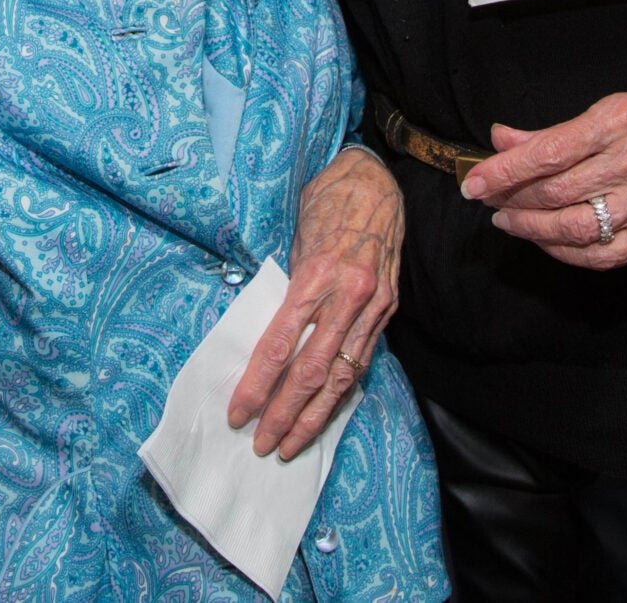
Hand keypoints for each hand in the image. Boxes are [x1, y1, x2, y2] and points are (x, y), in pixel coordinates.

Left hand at [228, 146, 402, 459]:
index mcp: (316, 274)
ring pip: (342, 375)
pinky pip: (362, 360)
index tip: (238, 411)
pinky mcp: (388, 309)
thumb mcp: (296, 242)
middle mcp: (348, 295)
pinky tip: (324, 415)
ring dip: (314, 416)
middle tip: (261, 443)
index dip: (258, 384)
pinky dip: (341, 392)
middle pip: (311, 370)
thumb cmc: (325, 204)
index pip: (281, 344)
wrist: (376, 182)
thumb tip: (263, 339)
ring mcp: (373, 305)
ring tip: (291, 444)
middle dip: (284, 412)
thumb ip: (287, 291)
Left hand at [460, 91, 626, 269]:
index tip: (473, 181)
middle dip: (510, 199)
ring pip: (574, 227)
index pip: (548, 152)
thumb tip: (501, 140)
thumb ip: (554, 131)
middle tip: (485, 200)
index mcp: (619, 121)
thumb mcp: (612, 108)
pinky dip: (564, 252)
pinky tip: (544, 240)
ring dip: (531, 228)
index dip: (504, 171)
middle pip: (556, 192)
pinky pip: (601, 255)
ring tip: (508, 220)